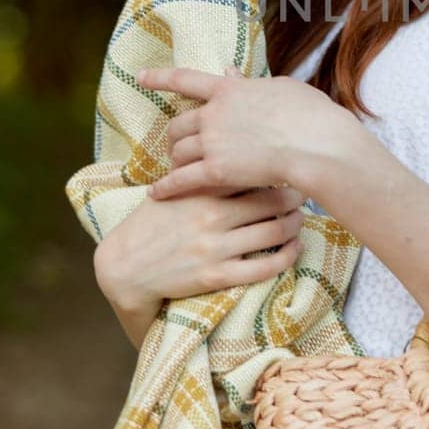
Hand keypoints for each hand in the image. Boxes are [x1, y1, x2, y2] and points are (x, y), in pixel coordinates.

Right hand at [93, 183, 306, 311]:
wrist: (125, 268)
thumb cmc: (151, 224)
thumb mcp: (172, 190)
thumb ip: (200, 174)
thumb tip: (234, 152)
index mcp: (200, 190)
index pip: (249, 172)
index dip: (275, 169)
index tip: (288, 167)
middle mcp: (211, 216)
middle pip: (271, 201)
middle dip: (293, 197)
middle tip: (303, 193)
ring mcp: (215, 247)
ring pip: (273, 231)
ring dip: (294, 224)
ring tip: (300, 218)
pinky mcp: (217, 275)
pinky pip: (265, 266)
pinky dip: (287, 256)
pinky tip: (295, 248)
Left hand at [135, 64, 352, 200]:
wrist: (316, 143)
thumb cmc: (309, 113)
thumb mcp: (280, 88)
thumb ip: (249, 84)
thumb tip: (232, 74)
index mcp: (228, 90)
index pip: (186, 79)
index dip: (160, 78)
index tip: (140, 77)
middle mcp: (214, 114)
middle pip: (178, 125)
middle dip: (175, 138)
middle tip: (178, 149)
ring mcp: (213, 142)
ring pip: (179, 152)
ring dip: (175, 162)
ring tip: (176, 172)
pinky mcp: (217, 171)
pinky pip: (181, 179)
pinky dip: (166, 186)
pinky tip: (157, 194)